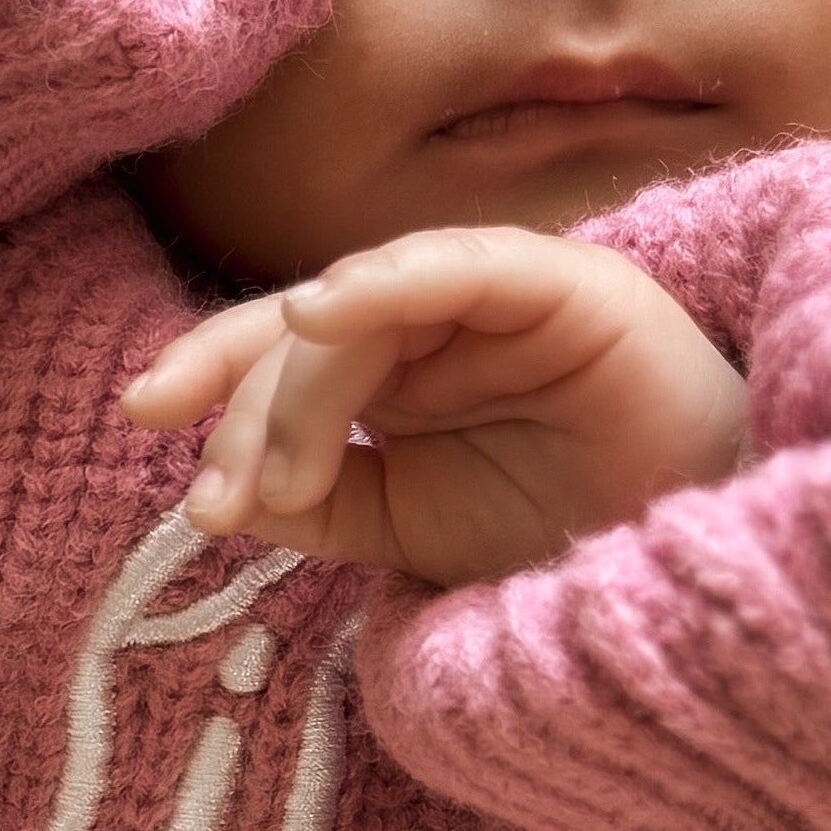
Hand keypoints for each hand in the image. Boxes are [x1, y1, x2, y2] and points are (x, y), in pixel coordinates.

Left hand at [118, 226, 749, 584]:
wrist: (687, 566)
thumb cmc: (561, 539)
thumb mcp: (407, 533)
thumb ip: (320, 501)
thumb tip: (225, 488)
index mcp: (398, 367)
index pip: (280, 349)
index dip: (210, 373)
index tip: (144, 423)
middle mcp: (436, 320)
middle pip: (304, 330)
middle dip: (247, 411)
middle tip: (229, 504)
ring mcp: (497, 295)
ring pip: (362, 307)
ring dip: (300, 392)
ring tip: (282, 485)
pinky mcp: (563, 284)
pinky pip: (459, 264)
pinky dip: (386, 281)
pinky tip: (325, 312)